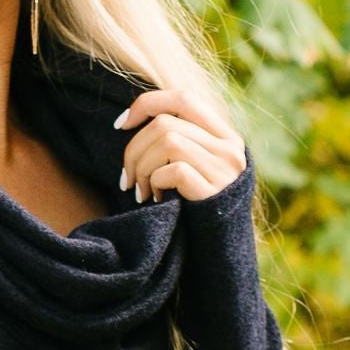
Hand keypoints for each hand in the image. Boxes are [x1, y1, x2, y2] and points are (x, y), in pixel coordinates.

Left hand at [113, 85, 247, 203]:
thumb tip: (132, 122)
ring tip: (140, 191)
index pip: (182, 97)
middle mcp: (230, 147)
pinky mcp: (214, 191)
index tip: (120, 125)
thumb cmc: (196, 208)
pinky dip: (154, 182)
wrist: (221, 252)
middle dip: (133, 149)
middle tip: (126, 179)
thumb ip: (181, 142)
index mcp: (225, 134)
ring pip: (166, 141)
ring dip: (141, 167)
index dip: (146, 104)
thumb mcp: (196, 168)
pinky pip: (172, 170)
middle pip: (165, 123)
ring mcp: (224, 168)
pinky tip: (155, 199)